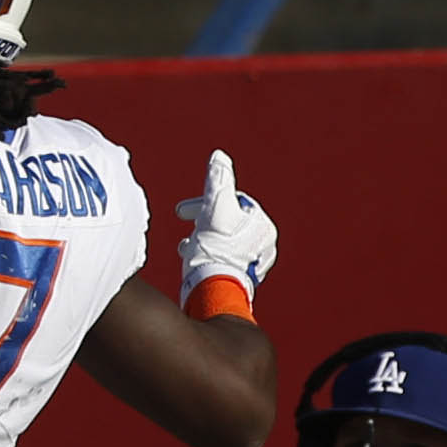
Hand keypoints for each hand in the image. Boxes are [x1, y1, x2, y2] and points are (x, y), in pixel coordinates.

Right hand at [173, 149, 276, 300]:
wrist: (211, 290)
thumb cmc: (216, 247)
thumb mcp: (216, 205)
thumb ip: (218, 179)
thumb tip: (219, 157)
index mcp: (263, 228)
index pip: (232, 204)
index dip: (204, 203)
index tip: (182, 211)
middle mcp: (262, 248)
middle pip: (227, 225)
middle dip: (203, 223)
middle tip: (186, 227)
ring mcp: (250, 267)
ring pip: (223, 244)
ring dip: (202, 240)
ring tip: (186, 245)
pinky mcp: (237, 282)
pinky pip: (220, 262)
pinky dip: (205, 256)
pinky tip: (193, 261)